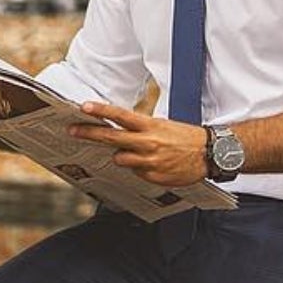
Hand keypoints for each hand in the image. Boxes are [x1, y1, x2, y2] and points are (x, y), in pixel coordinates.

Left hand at [69, 102, 207, 184]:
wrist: (209, 154)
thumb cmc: (185, 138)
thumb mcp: (162, 126)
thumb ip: (140, 130)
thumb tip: (119, 135)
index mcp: (150, 126)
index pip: (120, 116)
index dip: (101, 111)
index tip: (83, 107)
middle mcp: (147, 143)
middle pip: (111, 138)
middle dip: (89, 133)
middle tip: (72, 130)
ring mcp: (149, 161)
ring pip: (120, 159)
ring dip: (123, 155)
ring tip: (139, 152)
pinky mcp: (153, 176)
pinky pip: (136, 172)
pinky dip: (140, 168)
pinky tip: (155, 163)